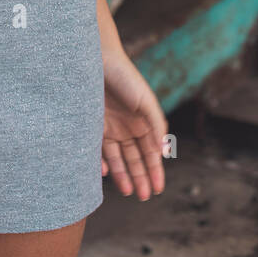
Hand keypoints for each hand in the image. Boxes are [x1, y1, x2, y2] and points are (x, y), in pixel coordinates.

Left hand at [101, 48, 166, 200]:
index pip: (151, 153)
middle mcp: (128, 127)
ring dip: (123, 174)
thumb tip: (164, 151)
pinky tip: (106, 173)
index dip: (155, 171)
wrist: (97, 58)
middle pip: (136, 158)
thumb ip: (156, 125)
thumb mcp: (145, 101)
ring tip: (128, 192)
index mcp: (144, 123)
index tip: (158, 189)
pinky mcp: (93, 124)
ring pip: (118, 157)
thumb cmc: (125, 77)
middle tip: (144, 197)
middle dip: (141, 178)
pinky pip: (98, 149)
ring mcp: (110, 126)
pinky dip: (102, 162)